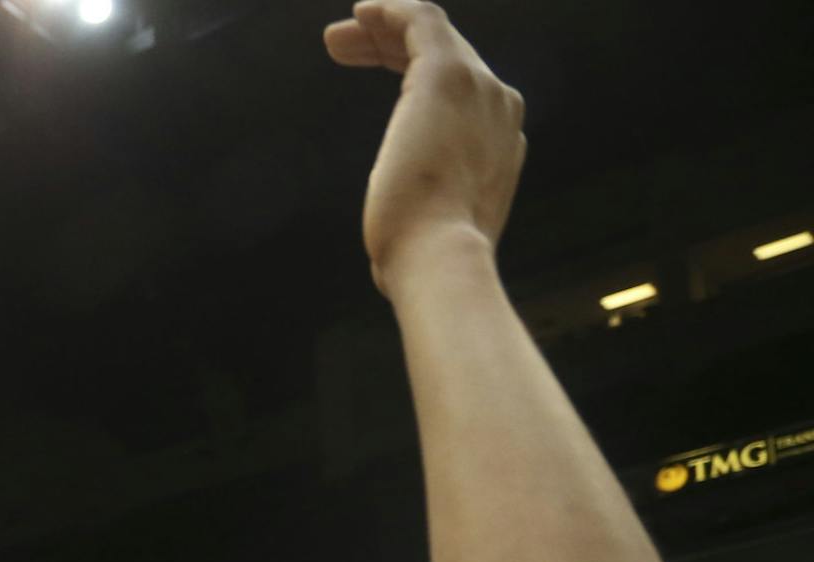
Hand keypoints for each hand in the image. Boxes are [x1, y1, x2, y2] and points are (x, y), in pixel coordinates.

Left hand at [324, 2, 526, 295]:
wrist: (439, 261)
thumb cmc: (423, 262)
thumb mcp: (425, 237)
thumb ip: (419, 226)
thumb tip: (393, 258)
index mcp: (498, 144)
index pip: (457, 92)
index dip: (408, 76)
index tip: (368, 73)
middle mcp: (498, 108)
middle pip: (444, 57)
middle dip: (390, 47)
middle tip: (342, 48)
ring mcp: (479, 87)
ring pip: (430, 37)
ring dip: (382, 30)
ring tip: (337, 38)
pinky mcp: (446, 74)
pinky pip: (420, 21)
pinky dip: (390, 12)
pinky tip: (361, 14)